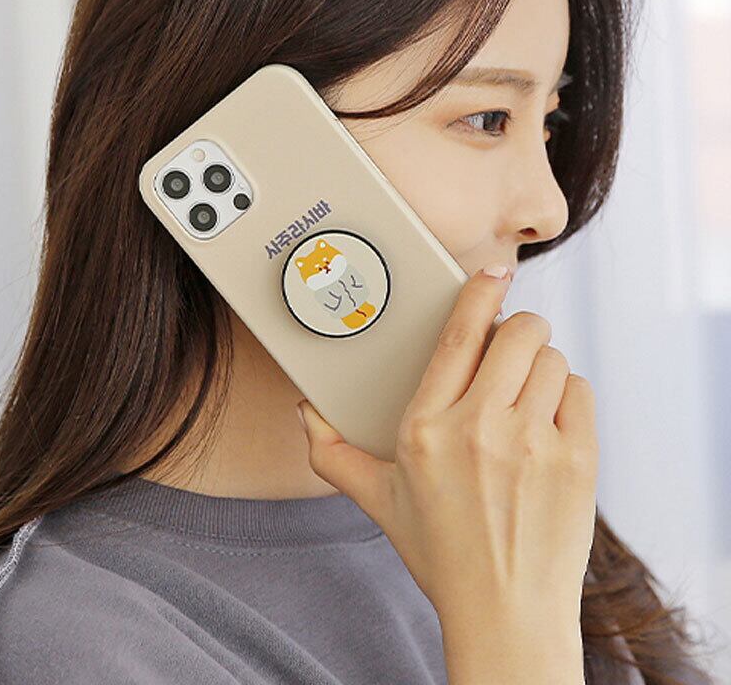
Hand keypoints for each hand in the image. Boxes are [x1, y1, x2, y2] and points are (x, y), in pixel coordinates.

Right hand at [296, 266, 597, 632]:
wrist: (505, 612)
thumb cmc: (441, 553)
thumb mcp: (378, 500)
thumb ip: (333, 452)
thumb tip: (305, 412)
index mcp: (426, 428)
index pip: (459, 336)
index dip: (478, 291)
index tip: (491, 271)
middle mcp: (479, 428)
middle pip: (517, 333)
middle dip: (518, 328)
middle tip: (510, 347)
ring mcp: (532, 443)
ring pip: (550, 357)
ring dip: (540, 364)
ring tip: (526, 392)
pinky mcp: (576, 460)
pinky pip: (578, 391)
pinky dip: (566, 396)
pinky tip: (549, 421)